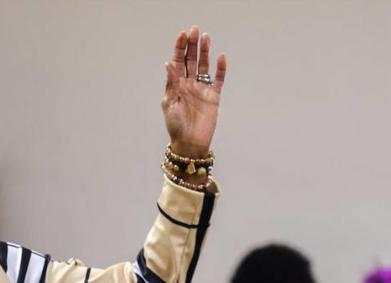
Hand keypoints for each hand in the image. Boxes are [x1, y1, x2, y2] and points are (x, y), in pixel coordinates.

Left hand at [162, 26, 226, 156]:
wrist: (190, 144)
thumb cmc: (176, 126)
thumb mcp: (170, 103)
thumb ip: (172, 83)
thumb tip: (169, 63)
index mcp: (176, 85)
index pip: (178, 62)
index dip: (180, 48)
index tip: (182, 35)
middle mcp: (189, 84)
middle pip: (191, 60)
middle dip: (192, 45)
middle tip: (195, 30)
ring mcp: (202, 89)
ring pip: (204, 66)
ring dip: (205, 52)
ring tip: (206, 37)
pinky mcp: (214, 97)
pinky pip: (218, 80)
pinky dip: (220, 69)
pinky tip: (220, 57)